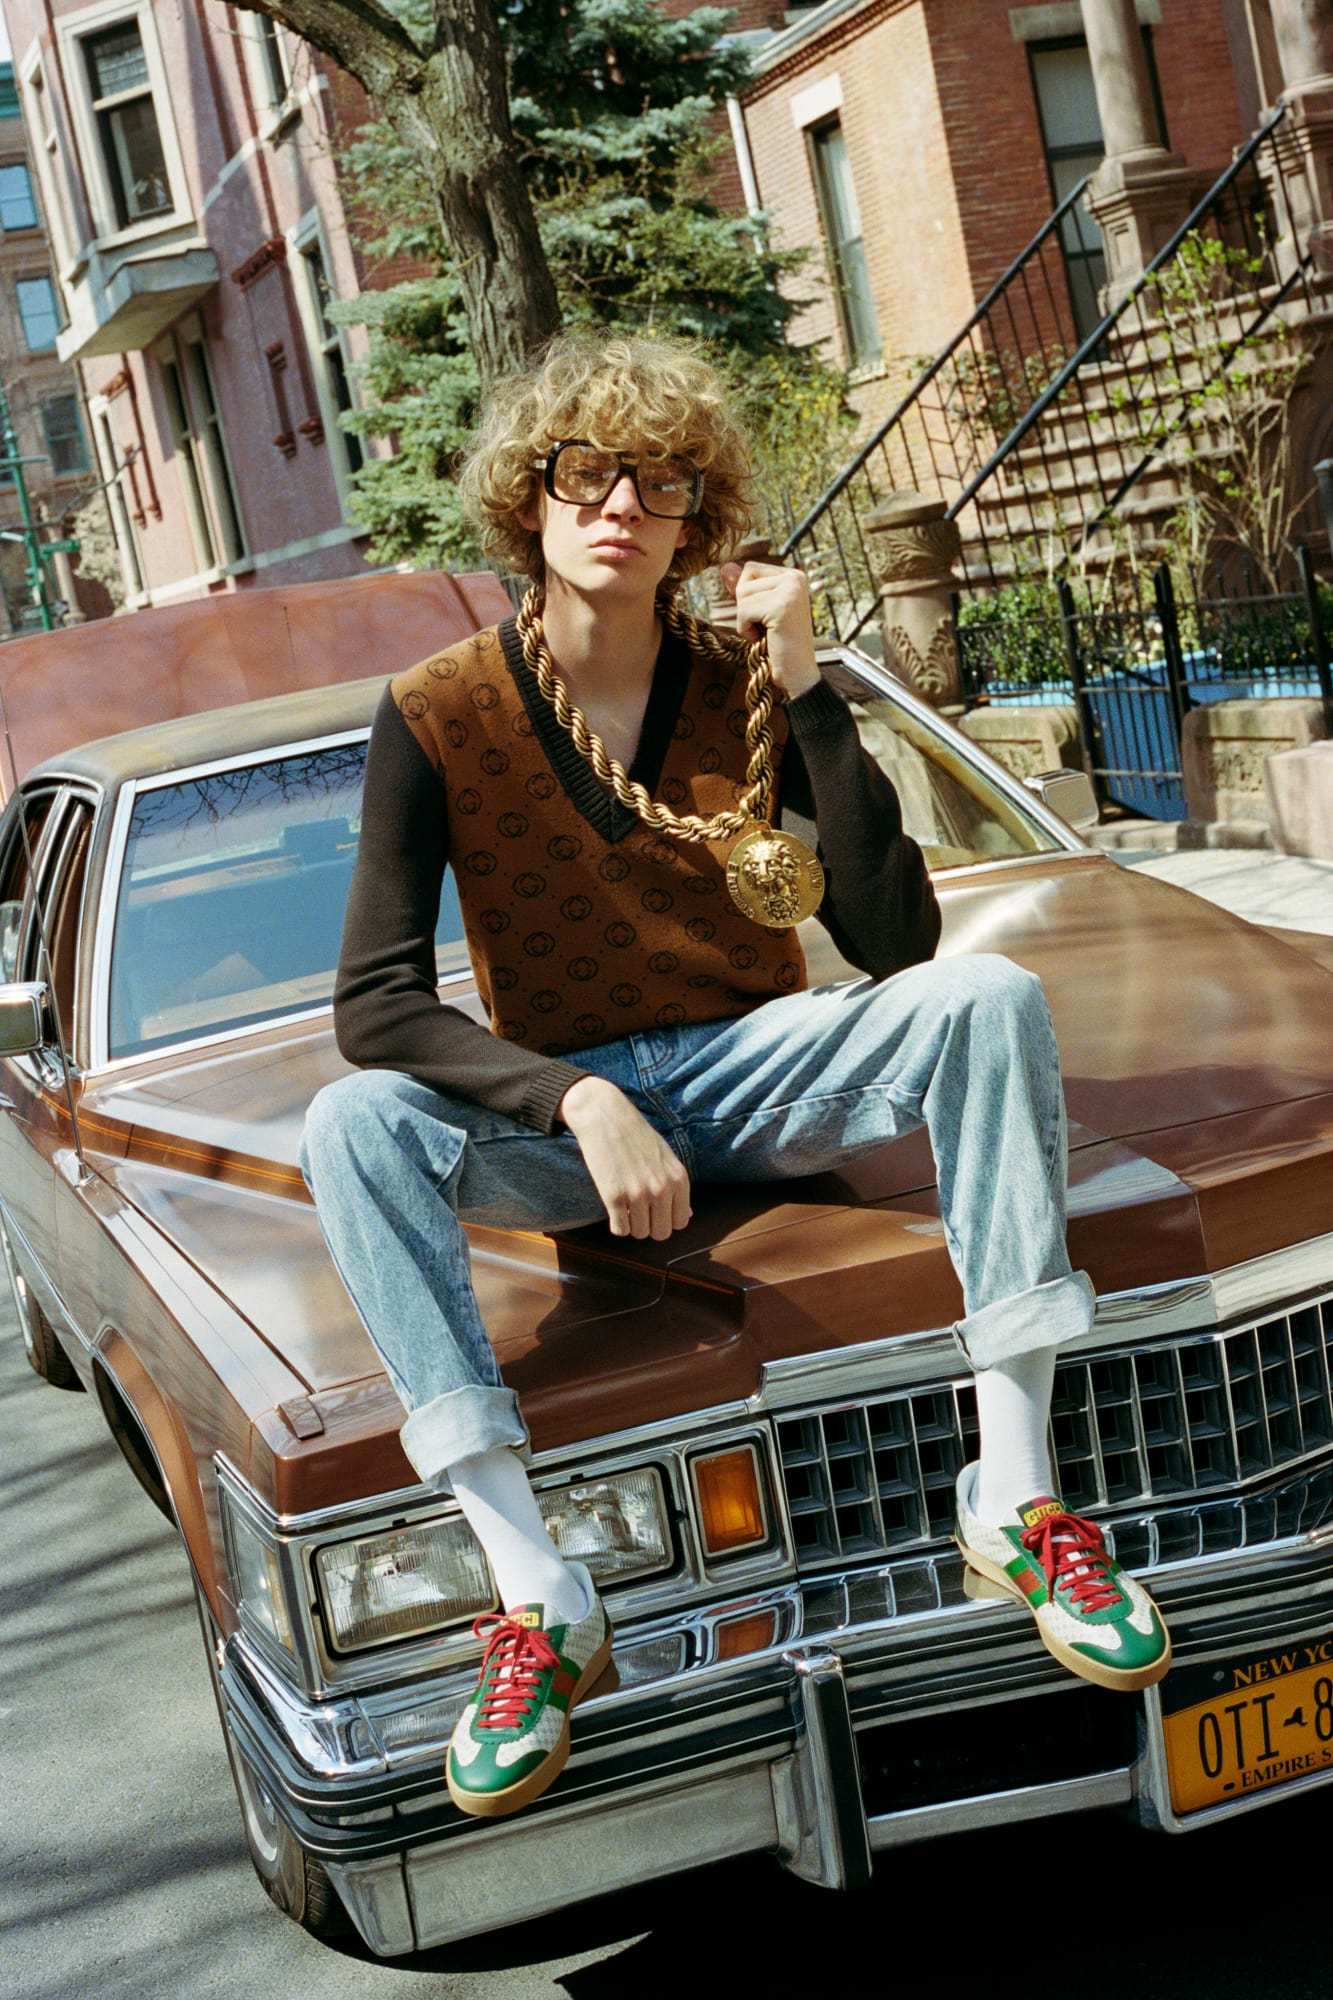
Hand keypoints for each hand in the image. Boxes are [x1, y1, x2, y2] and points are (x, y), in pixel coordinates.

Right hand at [557, 1077, 692, 1239]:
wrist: (606, 1117)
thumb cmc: (636, 1136)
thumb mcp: (666, 1157)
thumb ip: (677, 1186)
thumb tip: (688, 1216)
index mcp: (679, 1178)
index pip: (680, 1221)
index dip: (666, 1218)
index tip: (654, 1210)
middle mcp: (662, 1188)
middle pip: (661, 1232)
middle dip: (649, 1226)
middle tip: (637, 1210)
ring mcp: (638, 1194)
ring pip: (639, 1233)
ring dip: (631, 1224)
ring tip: (625, 1205)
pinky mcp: (614, 1197)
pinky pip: (620, 1230)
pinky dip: (616, 1224)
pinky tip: (614, 1208)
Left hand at [718, 559, 820, 700]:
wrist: (797, 673)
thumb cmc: (778, 644)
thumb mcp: (759, 611)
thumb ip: (744, 588)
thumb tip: (725, 566)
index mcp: (794, 575)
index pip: (750, 569)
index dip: (748, 597)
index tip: (768, 617)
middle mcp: (795, 577)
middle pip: (744, 581)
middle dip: (746, 608)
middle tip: (768, 627)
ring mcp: (790, 591)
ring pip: (742, 595)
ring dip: (747, 620)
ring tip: (767, 633)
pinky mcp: (782, 606)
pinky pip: (744, 611)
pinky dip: (747, 630)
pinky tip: (765, 638)